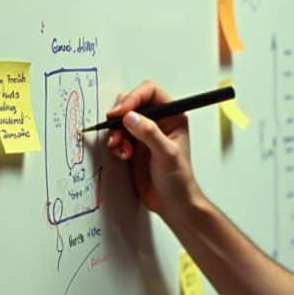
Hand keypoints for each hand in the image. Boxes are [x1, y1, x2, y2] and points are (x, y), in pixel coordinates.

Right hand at [105, 80, 200, 216]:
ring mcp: (145, 133)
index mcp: (173, 116)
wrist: (172, 203)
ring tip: (120, 146)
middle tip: (115, 129)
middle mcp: (158, 121)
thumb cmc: (178, 179)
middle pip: (132, 102)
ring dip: (116, 131)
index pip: (150, 92)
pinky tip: (123, 154)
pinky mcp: (134, 145)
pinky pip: (118, 135)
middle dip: (120, 115)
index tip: (121, 112)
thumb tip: (130, 117)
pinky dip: (116, 143)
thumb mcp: (167, 154)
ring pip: (122, 119)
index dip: (134, 97)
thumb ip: (149, 133)